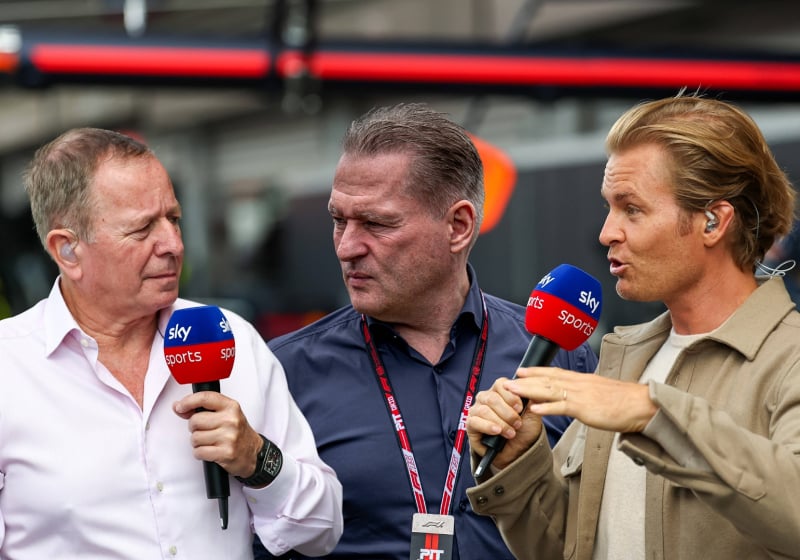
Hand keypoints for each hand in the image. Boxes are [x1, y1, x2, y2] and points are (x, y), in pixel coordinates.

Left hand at [173, 391, 263, 477]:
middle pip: (195, 420)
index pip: (205, 398)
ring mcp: (229, 437)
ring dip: (197, 442)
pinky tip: (210, 451)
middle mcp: (231, 420)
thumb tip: (178, 407)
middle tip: (204, 430)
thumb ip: (202, 409)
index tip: (180, 407)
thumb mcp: (225, 414)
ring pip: (195, 438)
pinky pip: (199, 452)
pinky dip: (200, 453)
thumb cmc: (237, 432)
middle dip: (194, 428)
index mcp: (231, 407)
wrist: (253, 452)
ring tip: (209, 441)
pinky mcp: (226, 453)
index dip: (188, 401)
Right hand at [467, 376, 544, 469]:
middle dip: (508, 413)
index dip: (511, 396)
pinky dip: (488, 426)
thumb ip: (534, 398)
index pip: (501, 384)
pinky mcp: (471, 424)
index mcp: (500, 391)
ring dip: (501, 422)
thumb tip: (534, 386)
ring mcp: (476, 410)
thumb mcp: (533, 413)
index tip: (520, 408)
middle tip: (518, 424)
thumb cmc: (524, 430)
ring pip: (484, 410)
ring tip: (511, 433)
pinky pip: (475, 421)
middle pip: (492, 398)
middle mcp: (486, 398)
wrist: (519, 451)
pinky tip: (497, 431)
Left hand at [508, 367, 657, 432]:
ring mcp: (581, 395)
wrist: (643, 405)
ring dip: (529, 390)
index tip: (522, 370)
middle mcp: (579, 384)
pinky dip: (547, 408)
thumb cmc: (626, 402)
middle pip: (547, 379)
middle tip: (509, 379)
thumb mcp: (602, 393)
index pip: (555, 373)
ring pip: (550, 390)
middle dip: (526, 379)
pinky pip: (562, 407)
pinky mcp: (585, 408)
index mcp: (583, 380)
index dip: (536, 371)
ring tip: (513, 390)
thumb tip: (578, 398)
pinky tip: (534, 410)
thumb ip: (587, 394)